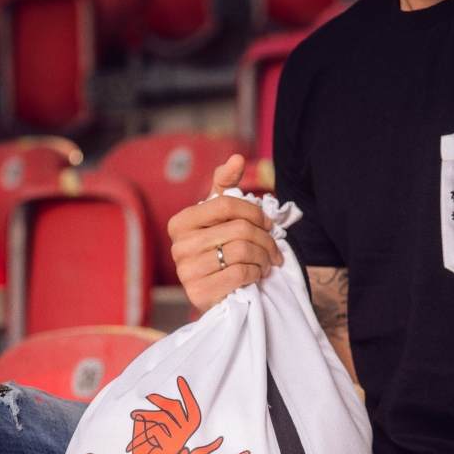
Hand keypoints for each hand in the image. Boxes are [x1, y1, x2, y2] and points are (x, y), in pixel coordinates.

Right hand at [168, 154, 282, 312]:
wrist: (213, 296)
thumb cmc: (218, 251)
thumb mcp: (219, 218)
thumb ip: (225, 187)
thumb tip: (237, 158)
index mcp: (180, 222)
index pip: (225, 204)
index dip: (254, 212)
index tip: (268, 224)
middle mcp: (178, 246)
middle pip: (238, 230)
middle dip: (265, 239)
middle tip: (275, 249)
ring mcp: (186, 271)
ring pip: (242, 252)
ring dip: (263, 258)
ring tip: (266, 262)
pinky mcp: (198, 293)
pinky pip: (239, 274)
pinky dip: (255, 273)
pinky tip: (257, 275)